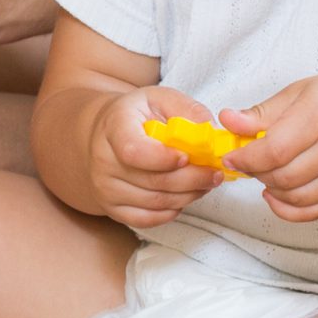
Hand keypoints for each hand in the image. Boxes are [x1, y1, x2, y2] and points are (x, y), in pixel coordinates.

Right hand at [88, 87, 228, 229]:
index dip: (165, 159)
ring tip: (203, 183)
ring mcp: (104, 186)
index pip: (134, 151)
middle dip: (193, 179)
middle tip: (215, 173)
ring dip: (188, 195)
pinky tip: (181, 196)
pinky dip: (171, 211)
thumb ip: (187, 109)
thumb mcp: (159, 98)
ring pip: (156, 202)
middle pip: (153, 181)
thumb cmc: (136, 116)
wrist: (103, 134)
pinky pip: (147, 219)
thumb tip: (209, 130)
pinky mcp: (110, 207)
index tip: (188, 156)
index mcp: (113, 126)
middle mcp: (103, 159)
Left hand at [222, 76, 317, 222]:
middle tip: (246, 162)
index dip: (245, 159)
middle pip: (283, 176)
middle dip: (255, 173)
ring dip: (269, 190)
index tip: (230, 157)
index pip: (274, 150)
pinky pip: (313, 212)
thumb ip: (261, 112)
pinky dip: (287, 210)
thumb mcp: (299, 93)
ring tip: (263, 173)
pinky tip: (274, 195)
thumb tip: (227, 121)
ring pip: (296, 197)